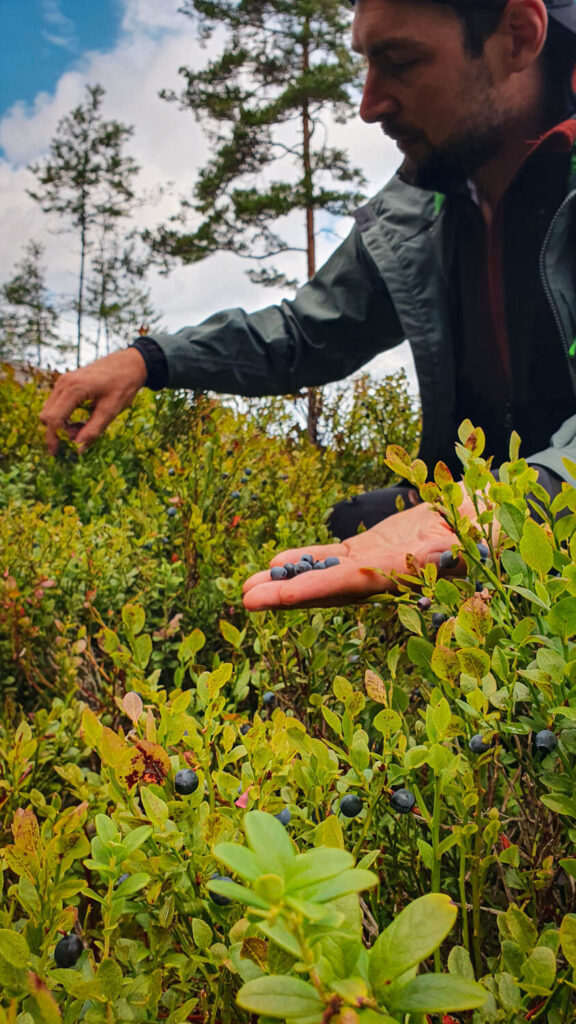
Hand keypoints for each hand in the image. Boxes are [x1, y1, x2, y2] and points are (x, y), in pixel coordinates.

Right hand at [40, 348, 148, 454]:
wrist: (129, 363)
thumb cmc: (123, 385)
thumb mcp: (111, 410)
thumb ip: (94, 430)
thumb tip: (78, 448)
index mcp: (74, 389)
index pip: (54, 419)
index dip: (54, 439)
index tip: (58, 453)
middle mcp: (64, 383)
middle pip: (46, 416)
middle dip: (58, 432)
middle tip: (78, 437)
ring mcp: (63, 382)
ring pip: (49, 410)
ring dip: (61, 424)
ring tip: (82, 427)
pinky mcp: (66, 383)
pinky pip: (55, 404)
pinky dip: (63, 416)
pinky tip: (80, 418)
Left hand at [243, 489, 481, 610]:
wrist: (478, 522)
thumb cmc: (479, 530)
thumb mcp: (475, 540)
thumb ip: (467, 551)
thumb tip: (472, 561)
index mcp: (400, 575)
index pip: (348, 585)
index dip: (312, 590)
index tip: (277, 598)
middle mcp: (378, 578)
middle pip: (325, 589)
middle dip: (286, 595)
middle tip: (244, 599)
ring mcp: (371, 566)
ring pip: (321, 574)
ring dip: (286, 581)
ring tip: (246, 587)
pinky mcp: (369, 552)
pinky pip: (330, 557)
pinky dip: (304, 560)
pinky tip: (275, 562)